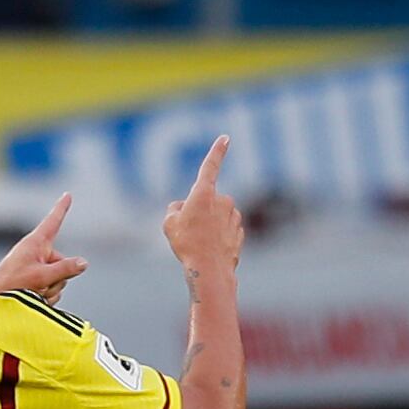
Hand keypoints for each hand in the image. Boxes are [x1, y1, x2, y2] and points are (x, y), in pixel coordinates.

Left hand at [0, 191, 87, 299]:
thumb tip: (84, 263)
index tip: (67, 194)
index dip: (61, 208)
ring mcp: (36, 267)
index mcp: (35, 243)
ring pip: (60, 279)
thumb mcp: (42, 276)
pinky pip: (53, 289)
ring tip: (32, 291)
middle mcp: (37, 253)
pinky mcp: (35, 281)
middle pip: (63, 263)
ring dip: (51, 289)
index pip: (53, 222)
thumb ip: (65, 269)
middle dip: (57, 278)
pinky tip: (33, 298)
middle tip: (40, 285)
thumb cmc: (13, 284)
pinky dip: (47, 296)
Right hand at [161, 135, 241, 278]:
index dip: (217, 151)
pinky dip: (217, 238)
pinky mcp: (239, 232)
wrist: (210, 270)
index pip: (210, 166)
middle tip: (188, 230)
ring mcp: (233, 216)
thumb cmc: (187, 244)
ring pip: (216, 216)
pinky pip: (224, 230)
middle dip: (198, 210)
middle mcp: (223, 201)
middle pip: (206, 200)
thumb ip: (175, 209)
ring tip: (199, 242)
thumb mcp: (169, 223)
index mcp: (204, 193)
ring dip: (208, 225)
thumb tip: (182, 207)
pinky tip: (211, 250)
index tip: (226, 138)